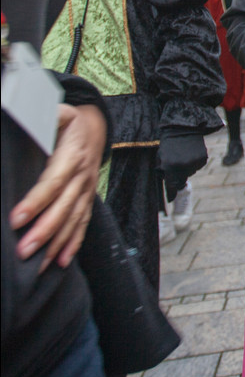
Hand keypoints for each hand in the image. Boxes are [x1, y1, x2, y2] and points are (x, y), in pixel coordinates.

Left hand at [10, 103, 106, 272]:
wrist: (96, 126)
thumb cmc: (68, 121)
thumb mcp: (57, 112)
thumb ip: (41, 116)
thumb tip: (26, 117)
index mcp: (73, 154)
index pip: (54, 182)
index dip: (36, 202)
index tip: (16, 219)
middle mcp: (83, 175)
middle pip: (65, 207)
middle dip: (44, 231)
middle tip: (23, 251)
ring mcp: (88, 189)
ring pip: (74, 220)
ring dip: (57, 243)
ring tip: (38, 265)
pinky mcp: (89, 198)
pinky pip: (83, 223)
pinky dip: (73, 244)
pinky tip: (60, 261)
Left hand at [158, 131, 207, 199]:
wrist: (183, 127)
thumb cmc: (168, 143)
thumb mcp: (161, 157)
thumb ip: (164, 171)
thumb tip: (170, 184)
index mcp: (170, 166)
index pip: (172, 186)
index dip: (171, 193)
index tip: (171, 199)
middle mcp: (183, 166)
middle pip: (182, 180)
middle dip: (178, 177)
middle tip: (175, 166)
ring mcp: (194, 162)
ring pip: (190, 172)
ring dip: (186, 168)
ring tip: (183, 156)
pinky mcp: (203, 158)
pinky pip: (198, 166)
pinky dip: (194, 162)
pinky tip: (191, 153)